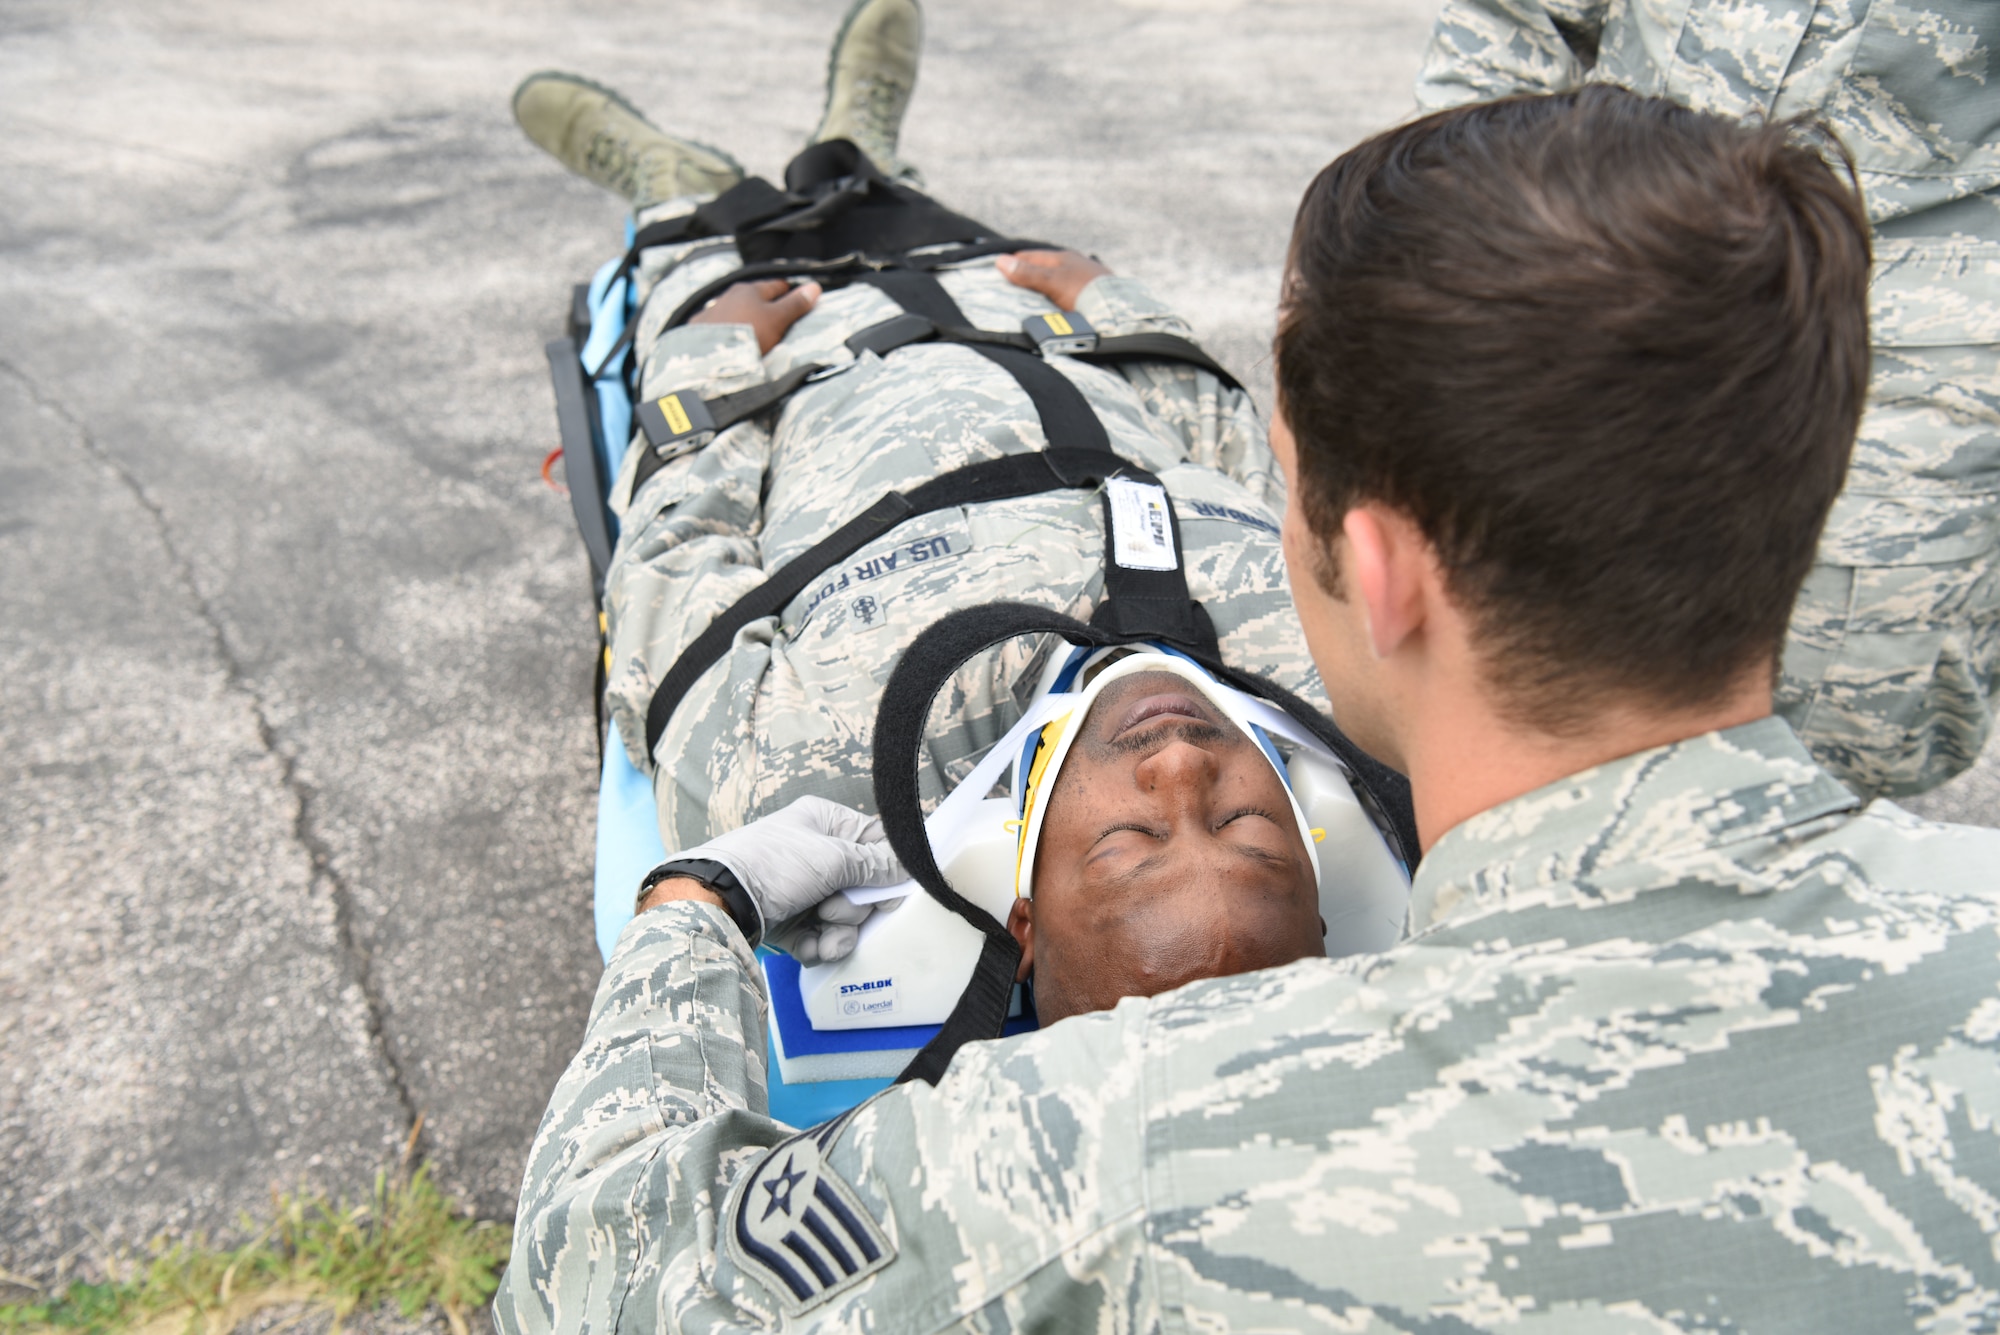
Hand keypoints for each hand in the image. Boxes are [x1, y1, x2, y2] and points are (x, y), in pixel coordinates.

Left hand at [671, 796, 906, 961]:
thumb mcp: (831, 859)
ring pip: (844, 918)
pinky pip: (821, 937)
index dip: (887, 871)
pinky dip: (818, 947)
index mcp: (825, 823)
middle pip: (863, 887)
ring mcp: (803, 889)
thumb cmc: (773, 866)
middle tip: (832, 910)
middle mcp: (816, 853)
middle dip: (854, 908)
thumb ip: (874, 866)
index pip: (875, 842)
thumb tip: (908, 867)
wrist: (719, 902)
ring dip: (839, 933)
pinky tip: (808, 949)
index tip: (890, 893)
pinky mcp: (791, 921)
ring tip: (821, 934)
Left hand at [689, 279, 821, 353]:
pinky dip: (728, 330)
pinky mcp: (698, 329)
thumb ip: (795, 304)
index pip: (777, 286)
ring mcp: (712, 312)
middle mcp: (728, 296)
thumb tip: (815, 287)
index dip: (790, 292)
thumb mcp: (777, 320)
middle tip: (778, 316)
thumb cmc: (748, 335)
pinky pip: (719, 326)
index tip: (798, 299)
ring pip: (734, 311)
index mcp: (750, 290)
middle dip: (766, 305)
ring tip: (754, 331)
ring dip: (744, 317)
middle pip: (753, 298)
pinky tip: (731, 340)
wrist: (708, 358)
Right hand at [996, 249, 1111, 310]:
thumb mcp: (1052, 281)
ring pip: (1056, 282)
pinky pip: (1067, 296)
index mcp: (1063, 258)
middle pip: (1043, 269)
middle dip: (1027, 276)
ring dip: (1043, 289)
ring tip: (1027, 301)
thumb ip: (1027, 273)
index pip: (1030, 256)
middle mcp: (1074, 265)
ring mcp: (1083, 281)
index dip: (1013, 262)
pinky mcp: (1091, 297)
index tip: (996, 270)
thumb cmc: (1084, 291)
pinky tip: (1053, 309)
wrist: (1119, 311)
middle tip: (1008, 287)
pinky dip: (1056, 300)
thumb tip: (1000, 261)